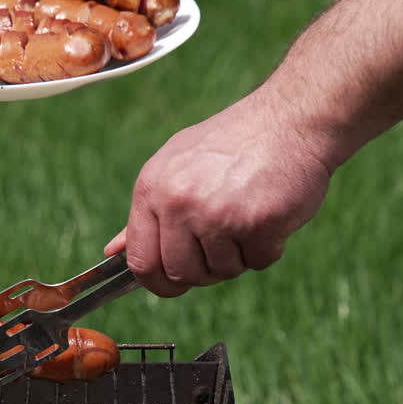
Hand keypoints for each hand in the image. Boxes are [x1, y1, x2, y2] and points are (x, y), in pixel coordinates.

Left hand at [105, 89, 336, 296]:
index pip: (141, 262)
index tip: (174, 283)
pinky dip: (268, 247)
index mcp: (152, 189)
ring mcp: (217, 214)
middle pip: (181, 274)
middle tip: (225, 239)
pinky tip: (271, 212)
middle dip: (205, 268)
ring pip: (222, 271)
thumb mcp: (176, 166)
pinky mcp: (257, 223)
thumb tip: (113, 251)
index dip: (157, 282)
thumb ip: (147, 213)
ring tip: (248, 213)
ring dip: (240, 255)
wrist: (289, 120)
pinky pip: (259, 261)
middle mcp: (179, 203)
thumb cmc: (232, 144)